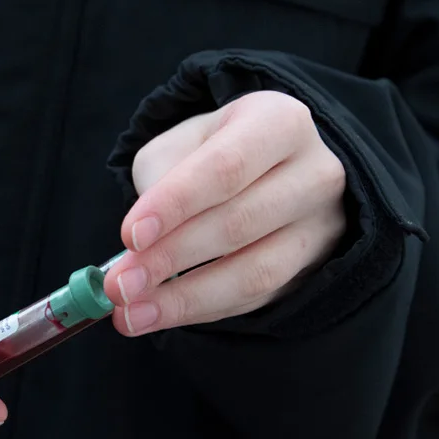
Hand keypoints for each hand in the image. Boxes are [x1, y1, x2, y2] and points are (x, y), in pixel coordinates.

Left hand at [104, 90, 346, 334]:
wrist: (272, 169)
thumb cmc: (214, 153)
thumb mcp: (183, 143)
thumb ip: (160, 177)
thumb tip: (142, 243)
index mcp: (278, 123)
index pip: (224, 168)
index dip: (175, 205)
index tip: (129, 237)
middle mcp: (313, 173)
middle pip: (237, 224)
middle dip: (168, 259)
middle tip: (118, 286)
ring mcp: (320, 226)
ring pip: (253, 272)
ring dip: (183, 299)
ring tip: (131, 314)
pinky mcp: (312, 267)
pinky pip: (255, 299)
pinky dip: (200, 310)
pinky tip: (158, 315)